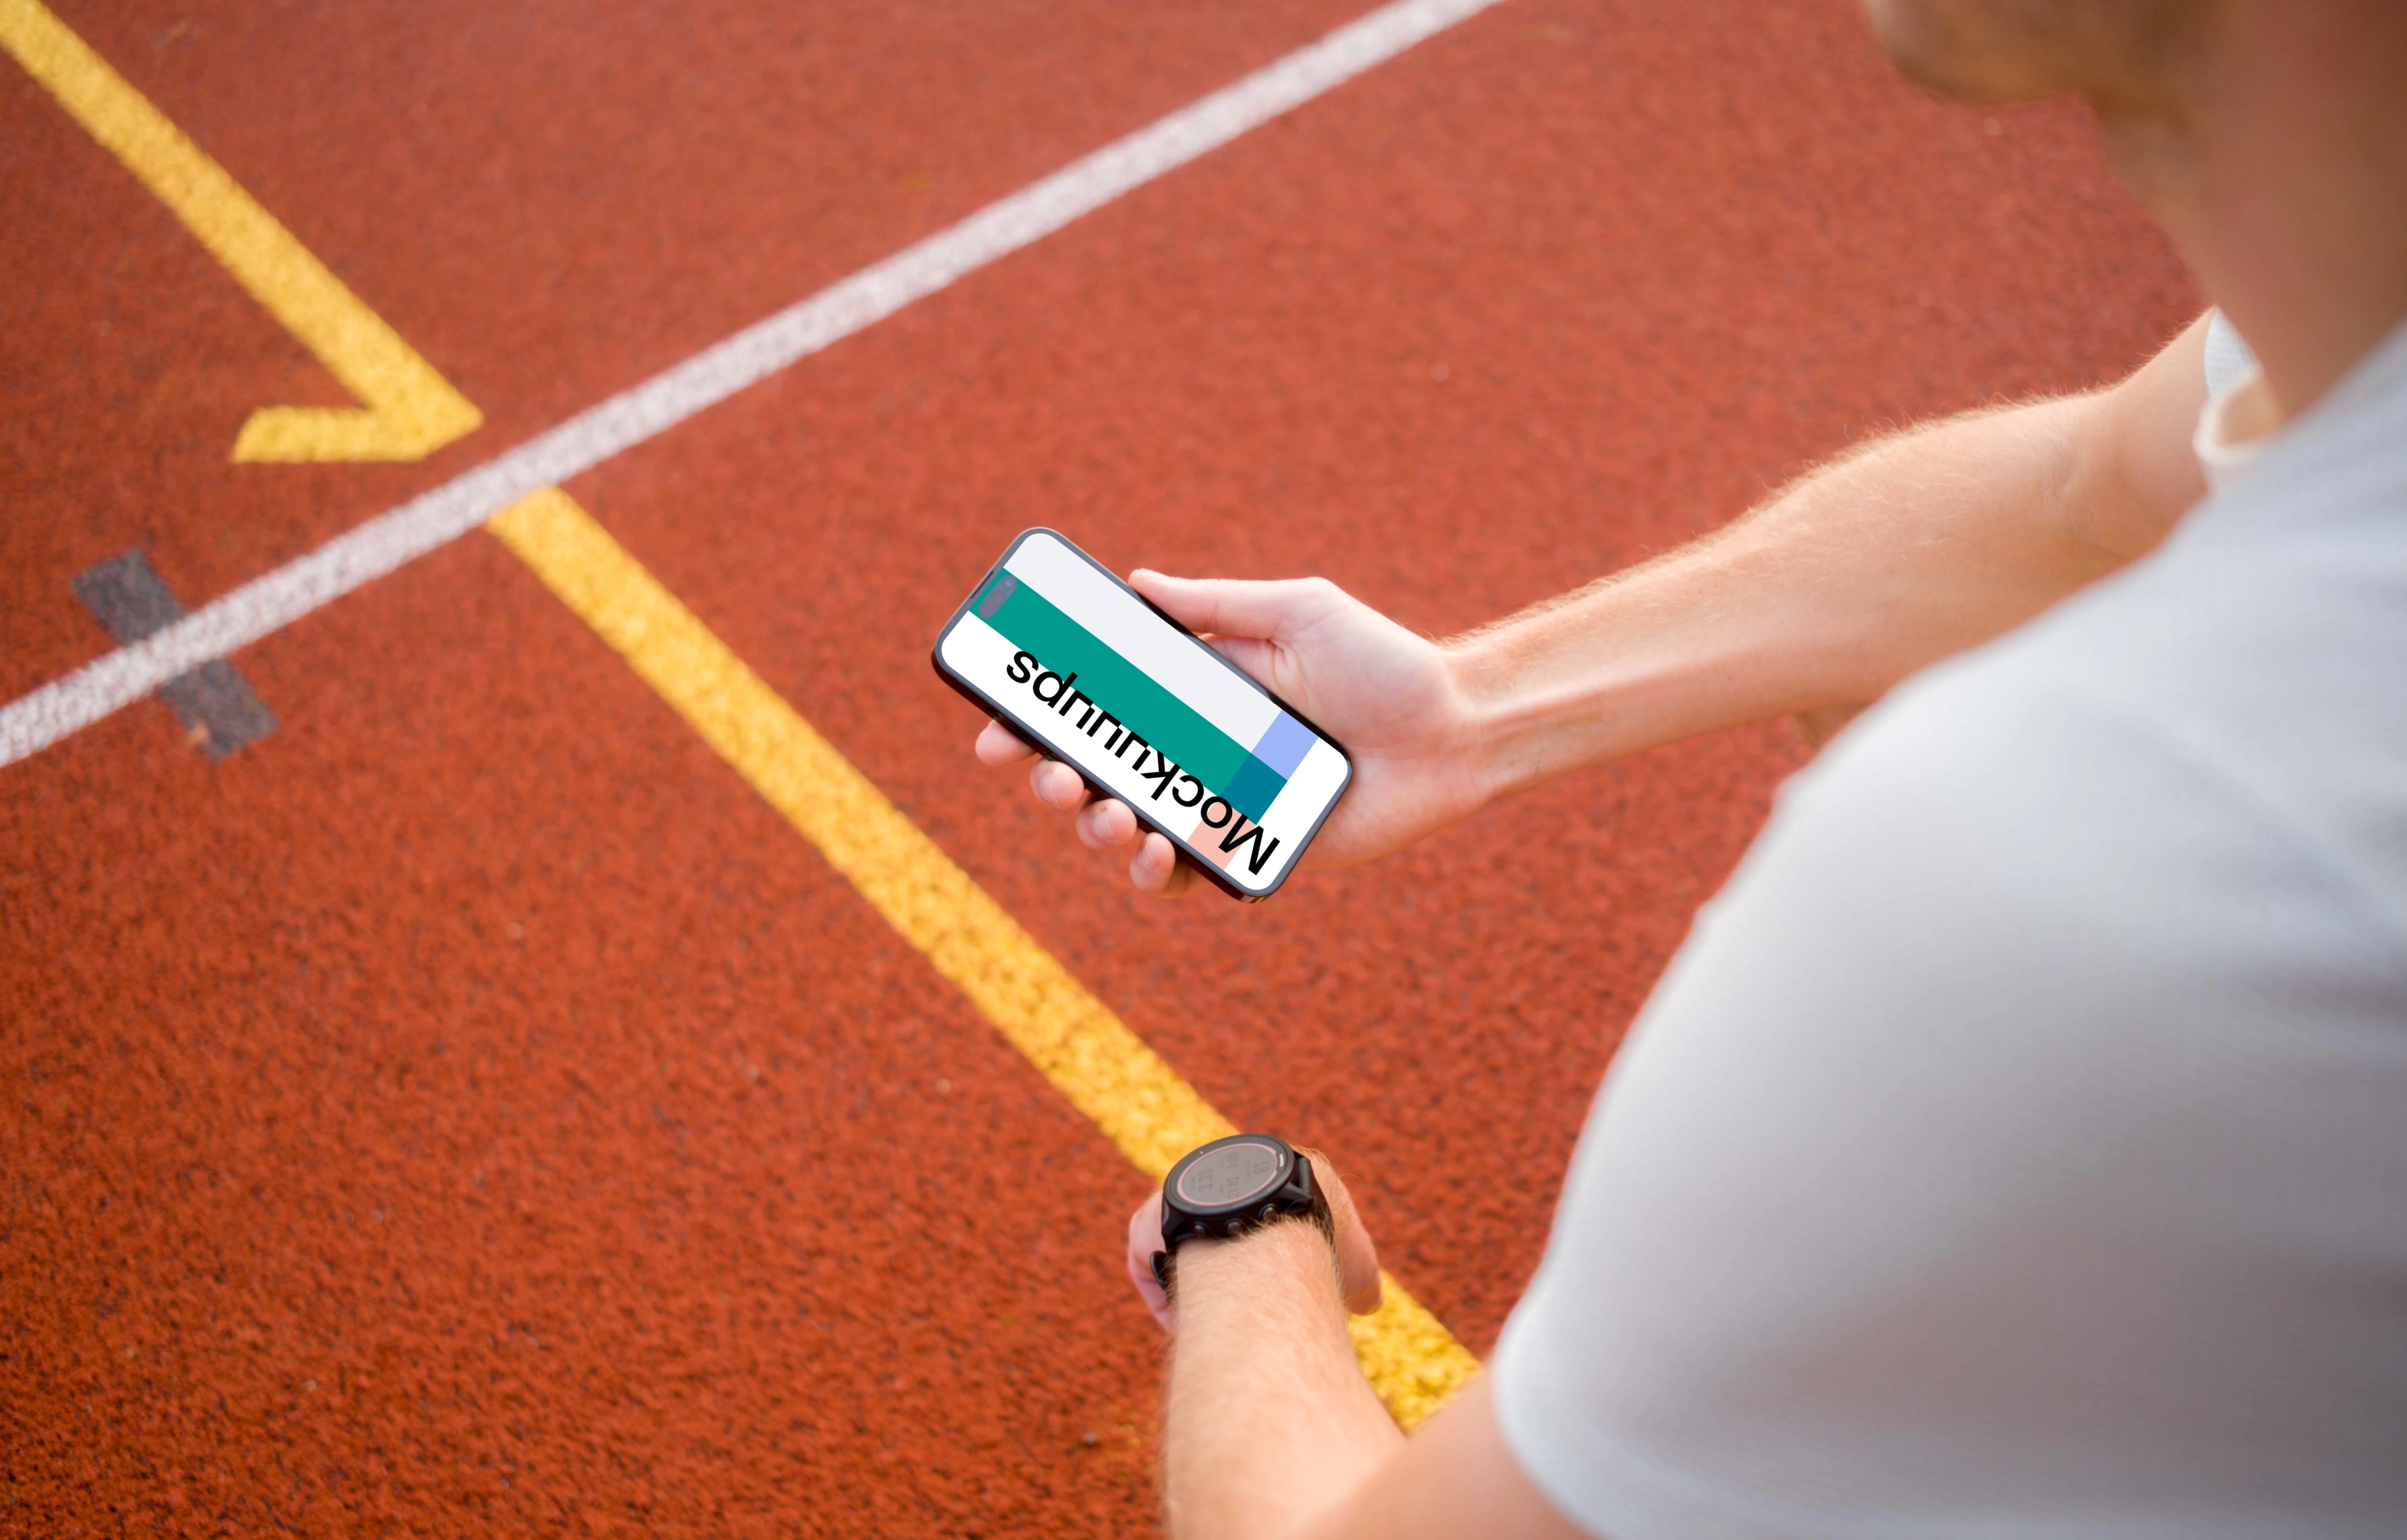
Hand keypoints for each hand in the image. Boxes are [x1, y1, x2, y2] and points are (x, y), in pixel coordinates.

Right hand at [974, 571, 1489, 894]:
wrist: (1452, 728)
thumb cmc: (1382, 662)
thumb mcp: (1296, 611)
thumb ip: (1215, 603)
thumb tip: (1138, 581)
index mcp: (1192, 694)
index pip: (1095, 708)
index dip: (1036, 722)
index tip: (995, 731)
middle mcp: (1195, 752)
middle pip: (1093, 776)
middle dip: (1053, 781)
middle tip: (1054, 778)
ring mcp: (1220, 806)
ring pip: (1127, 832)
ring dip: (1099, 829)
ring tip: (1115, 817)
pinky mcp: (1255, 852)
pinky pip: (1187, 876)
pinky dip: (1159, 872)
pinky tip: (1159, 855)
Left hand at [1125, 1147, 1382, 1331]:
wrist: (1272, 1225)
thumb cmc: (1322, 1242)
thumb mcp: (1357, 1264)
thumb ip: (1359, 1279)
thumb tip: (1366, 1301)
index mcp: (1276, 1168)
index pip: (1270, 1212)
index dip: (1276, 1255)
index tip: (1278, 1289)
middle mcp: (1224, 1170)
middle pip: (1221, 1226)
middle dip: (1228, 1267)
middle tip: (1238, 1307)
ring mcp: (1183, 1190)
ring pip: (1179, 1240)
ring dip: (1190, 1281)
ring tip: (1205, 1319)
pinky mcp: (1151, 1215)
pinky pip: (1147, 1255)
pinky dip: (1159, 1292)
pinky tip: (1178, 1321)